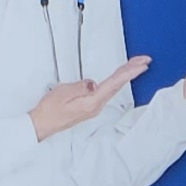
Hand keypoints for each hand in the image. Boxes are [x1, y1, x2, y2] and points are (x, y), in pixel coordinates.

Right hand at [29, 56, 149, 142]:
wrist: (41, 125)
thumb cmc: (49, 110)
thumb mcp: (62, 93)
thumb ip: (80, 87)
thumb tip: (92, 83)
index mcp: (91, 102)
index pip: (114, 84)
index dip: (129, 73)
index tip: (141, 65)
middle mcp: (95, 106)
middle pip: (117, 86)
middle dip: (132, 72)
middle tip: (144, 60)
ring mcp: (93, 107)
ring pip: (113, 88)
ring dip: (125, 76)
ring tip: (134, 65)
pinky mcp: (89, 106)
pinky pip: (106, 91)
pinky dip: (116, 81)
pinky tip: (118, 78)